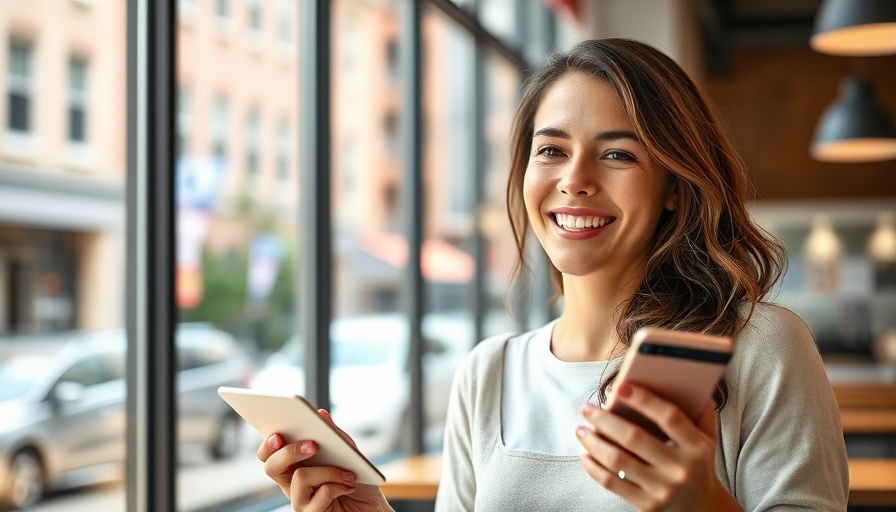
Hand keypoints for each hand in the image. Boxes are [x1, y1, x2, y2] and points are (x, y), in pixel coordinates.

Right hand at [257, 409, 392, 511]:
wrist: (373, 509)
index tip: (278, 434)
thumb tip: (321, 414)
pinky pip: (320, 494)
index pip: (270, 454)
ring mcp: (300, 502)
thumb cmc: (359, 482)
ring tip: (349, 473)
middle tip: (313, 445)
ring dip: (328, 471)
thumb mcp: (349, 454)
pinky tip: (350, 486)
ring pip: (300, 476)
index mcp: (296, 466)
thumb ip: (335, 435)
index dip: (268, 444)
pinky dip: (338, 485)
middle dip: (290, 451)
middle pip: (272, 466)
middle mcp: (292, 485)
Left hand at [576, 383, 739, 511]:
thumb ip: (701, 409)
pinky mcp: (646, 505)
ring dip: (594, 442)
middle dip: (605, 419)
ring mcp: (662, 489)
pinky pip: (612, 483)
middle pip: (635, 438)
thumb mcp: (708, 438)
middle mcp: (680, 469)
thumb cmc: (699, 464)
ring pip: (618, 461)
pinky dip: (593, 467)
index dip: (644, 400)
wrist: (702, 509)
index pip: (669, 417)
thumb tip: (689, 377)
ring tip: (581, 430)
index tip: (620, 386)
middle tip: (586, 408)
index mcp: (696, 446)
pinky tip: (585, 454)